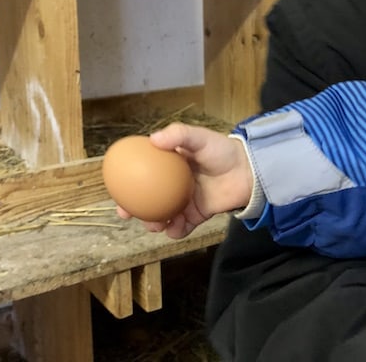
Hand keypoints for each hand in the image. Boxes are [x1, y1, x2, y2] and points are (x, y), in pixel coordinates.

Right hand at [116, 122, 252, 238]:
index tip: (116, 189)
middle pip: (147, 200)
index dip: (127, 183)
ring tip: (155, 224)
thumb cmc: (222, 150)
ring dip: (154, 223)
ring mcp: (184, 201)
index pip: (142, 174)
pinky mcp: (197, 215)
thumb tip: (153, 139)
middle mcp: (173, 185)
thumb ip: (179, 135)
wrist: (248, 171)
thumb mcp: (199, 137)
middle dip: (135, 210)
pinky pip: (181, 227)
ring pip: (161, 216)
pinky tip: (174, 229)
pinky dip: (175, 231)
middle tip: (127, 214)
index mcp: (169, 166)